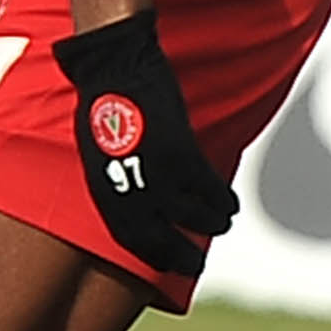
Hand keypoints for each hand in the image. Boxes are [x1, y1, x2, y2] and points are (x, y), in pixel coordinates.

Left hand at [50, 12, 238, 286]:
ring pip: (190, 216)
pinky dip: (222, 200)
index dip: (152, 255)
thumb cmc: (105, 102)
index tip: (168, 266)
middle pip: (159, 236)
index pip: (129, 236)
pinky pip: (209, 188)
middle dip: (179, 256)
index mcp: (103, 186)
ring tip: (221, 224)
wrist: (116, 64)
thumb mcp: (100, 151)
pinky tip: (231, 204)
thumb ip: (118, 179)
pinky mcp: (180, 153)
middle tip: (197, 266)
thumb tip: (138, 200)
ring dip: (209, 225)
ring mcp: (154, 172)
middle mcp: (127, 186)